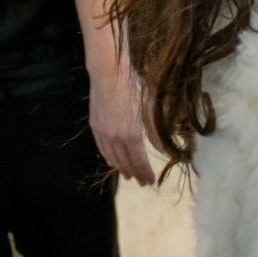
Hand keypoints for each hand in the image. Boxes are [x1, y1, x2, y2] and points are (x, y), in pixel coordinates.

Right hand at [88, 69, 155, 184]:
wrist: (109, 74)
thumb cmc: (134, 88)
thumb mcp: (151, 109)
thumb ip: (156, 132)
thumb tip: (163, 149)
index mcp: (131, 135)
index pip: (139, 161)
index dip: (145, 173)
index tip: (150, 181)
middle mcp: (115, 138)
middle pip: (125, 162)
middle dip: (134, 173)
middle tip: (142, 182)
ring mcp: (102, 133)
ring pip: (112, 158)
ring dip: (120, 168)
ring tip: (128, 175)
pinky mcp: (95, 126)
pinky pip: (101, 149)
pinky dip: (108, 158)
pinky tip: (112, 161)